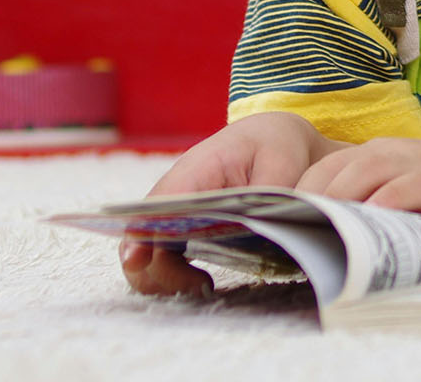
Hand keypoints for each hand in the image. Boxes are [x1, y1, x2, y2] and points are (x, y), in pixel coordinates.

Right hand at [120, 111, 337, 296]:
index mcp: (195, 170)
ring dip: (163, 275)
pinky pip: (162, 252)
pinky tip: (201, 279)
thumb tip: (259, 230)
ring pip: (146, 249)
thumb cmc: (272, 145)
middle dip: (158, 269)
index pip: (155, 206)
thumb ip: (266, 198)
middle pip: (141, 236)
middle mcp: (175, 191)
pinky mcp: (182, 224)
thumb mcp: (281, 164)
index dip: (140, 235)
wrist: (271, 134)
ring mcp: (175, 208)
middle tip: (201, 284)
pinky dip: (171, 272)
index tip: (139, 262)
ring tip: (202, 284)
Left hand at [296, 136, 420, 232]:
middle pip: (330, 172)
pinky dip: (384, 203)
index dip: (293, 198)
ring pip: (361, 174)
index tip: (274, 229)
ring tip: (314, 231)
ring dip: (335, 202)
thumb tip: (328, 239)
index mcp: (375, 155)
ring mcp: (415, 165)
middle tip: (285, 238)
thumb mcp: (409, 192)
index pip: (319, 171)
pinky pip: (405, 188)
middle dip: (304, 204)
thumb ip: (374, 205)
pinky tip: (369, 224)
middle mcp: (389, 153)